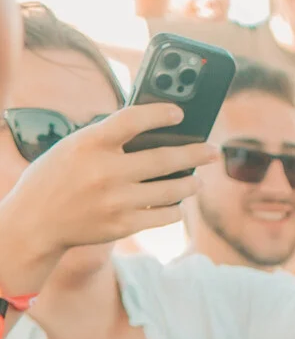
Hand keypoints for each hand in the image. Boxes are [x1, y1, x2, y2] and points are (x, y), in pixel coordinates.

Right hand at [0, 104, 215, 294]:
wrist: (38, 220)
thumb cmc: (59, 175)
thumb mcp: (75, 146)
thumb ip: (108, 139)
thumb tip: (155, 134)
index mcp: (91, 142)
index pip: (133, 119)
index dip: (160, 114)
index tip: (180, 113)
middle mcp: (106, 171)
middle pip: (164, 158)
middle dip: (195, 154)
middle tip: (213, 151)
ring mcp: (117, 201)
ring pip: (170, 191)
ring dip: (190, 184)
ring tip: (197, 180)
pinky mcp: (123, 225)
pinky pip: (162, 216)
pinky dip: (174, 209)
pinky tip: (177, 204)